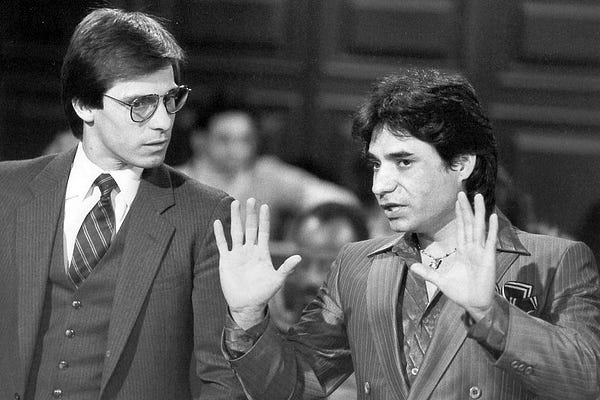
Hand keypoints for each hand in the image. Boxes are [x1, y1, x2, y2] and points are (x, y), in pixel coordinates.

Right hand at [214, 198, 300, 328]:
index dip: (264, 219)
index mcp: (262, 252)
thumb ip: (286, 268)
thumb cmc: (264, 293)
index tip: (265, 206)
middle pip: (250, 228)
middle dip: (250, 214)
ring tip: (235, 203)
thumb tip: (299, 257)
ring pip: (236, 232)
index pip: (263, 231)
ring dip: (235, 218)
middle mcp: (250, 250)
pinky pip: (222, 244)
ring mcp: (237, 254)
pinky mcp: (226, 261)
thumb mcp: (277, 280)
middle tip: (251, 199)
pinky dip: (219, 234)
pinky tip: (217, 222)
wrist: (246, 305)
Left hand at [410, 192, 497, 320]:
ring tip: (478, 197)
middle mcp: (473, 248)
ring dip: (479, 212)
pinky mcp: (489, 258)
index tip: (457, 201)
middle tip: (464, 192)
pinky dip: (491, 229)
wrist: (475, 304)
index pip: (461, 228)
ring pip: (479, 228)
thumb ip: (427, 272)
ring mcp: (481, 252)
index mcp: (463, 251)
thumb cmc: (461, 292)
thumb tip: (411, 267)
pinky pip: (490, 241)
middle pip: (469, 224)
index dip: (459, 215)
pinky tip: (493, 217)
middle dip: (466, 208)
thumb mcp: (440, 280)